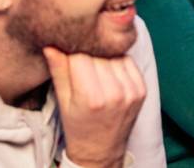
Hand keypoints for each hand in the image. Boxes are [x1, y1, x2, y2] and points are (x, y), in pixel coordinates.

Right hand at [45, 47, 145, 167]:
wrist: (101, 150)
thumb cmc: (78, 127)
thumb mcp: (63, 101)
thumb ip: (58, 70)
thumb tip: (51, 44)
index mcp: (92, 98)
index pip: (80, 56)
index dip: (72, 50)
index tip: (67, 49)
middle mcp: (115, 93)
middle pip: (99, 53)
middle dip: (87, 51)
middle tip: (79, 57)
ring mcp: (132, 90)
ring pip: (114, 53)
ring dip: (103, 54)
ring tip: (94, 66)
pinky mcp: (142, 88)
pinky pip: (128, 60)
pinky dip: (117, 60)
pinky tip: (108, 71)